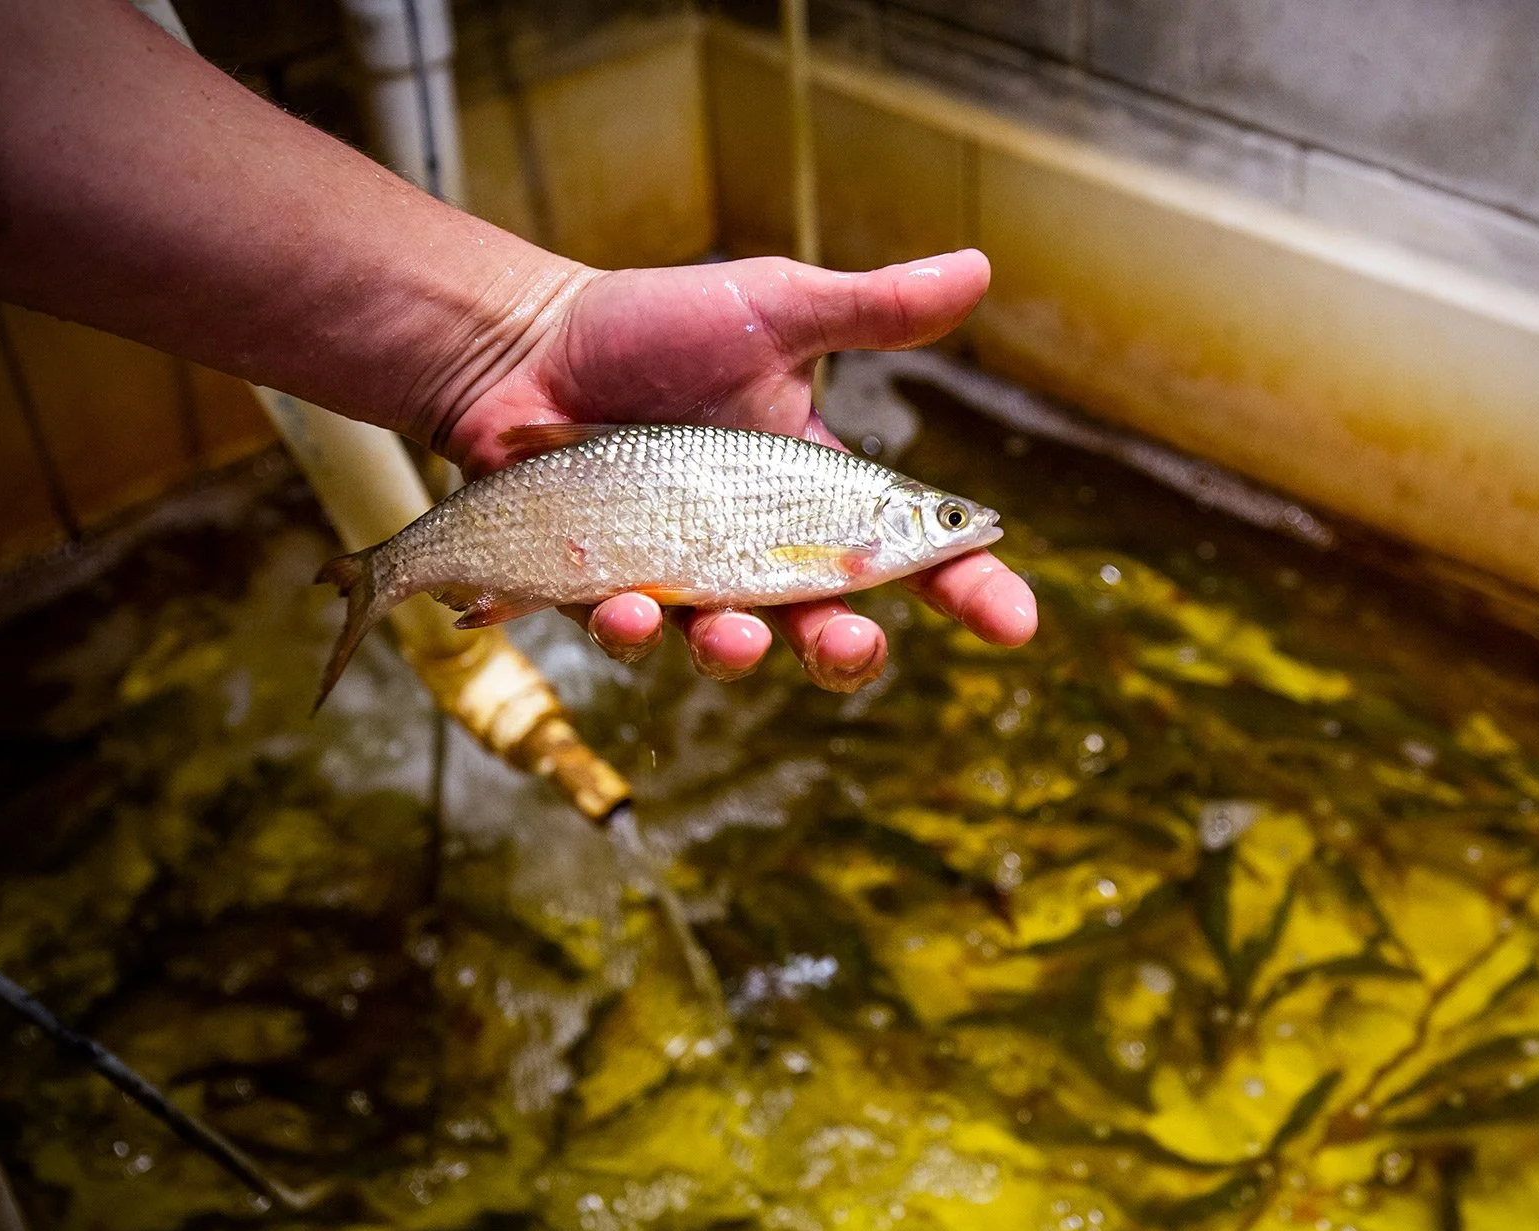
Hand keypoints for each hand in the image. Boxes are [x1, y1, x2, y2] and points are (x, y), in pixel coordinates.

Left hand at [443, 249, 1035, 690]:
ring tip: (733, 635)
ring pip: (736, 648)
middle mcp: (757, 548)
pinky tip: (627, 610)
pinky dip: (635, 633)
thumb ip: (872, 310)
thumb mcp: (774, 309)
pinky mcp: (606, 592)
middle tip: (853, 644)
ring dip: (742, 653)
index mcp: (812, 490)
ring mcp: (683, 578)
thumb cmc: (650, 327)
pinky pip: (633, 637)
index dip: (970, 589)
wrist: (524, 345)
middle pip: (831, 628)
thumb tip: (980, 268)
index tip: (1014, 623)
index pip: (910, 552)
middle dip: (849, 651)